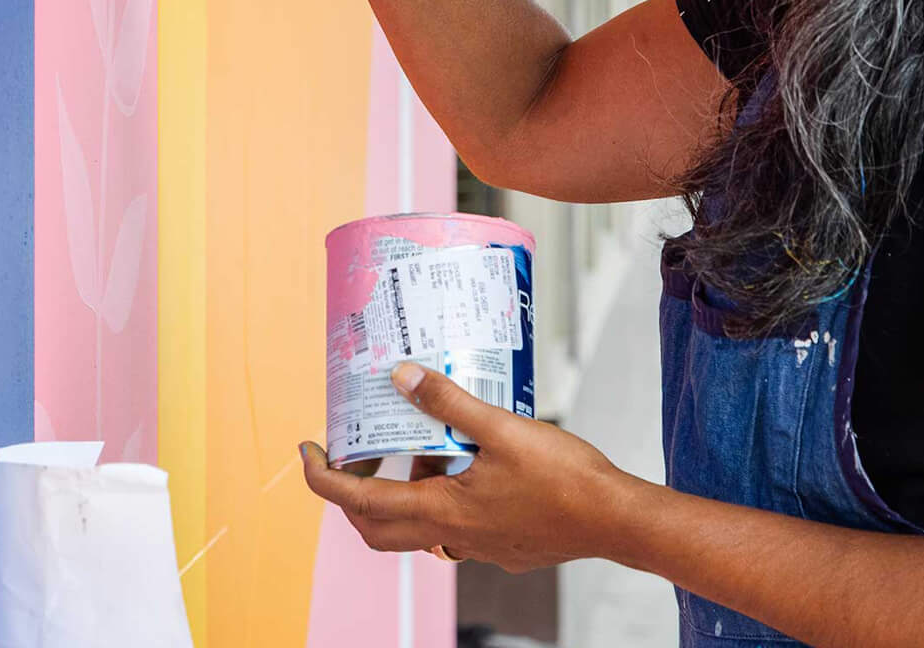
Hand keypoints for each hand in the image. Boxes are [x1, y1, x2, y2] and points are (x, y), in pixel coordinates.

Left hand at [299, 362, 638, 572]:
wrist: (616, 520)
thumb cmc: (566, 479)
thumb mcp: (502, 428)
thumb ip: (450, 402)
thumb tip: (402, 377)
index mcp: (443, 512)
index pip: (360, 504)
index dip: (322, 481)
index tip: (307, 453)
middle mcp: (452, 538)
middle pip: (378, 528)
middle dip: (350, 494)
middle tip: (344, 457)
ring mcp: (476, 546)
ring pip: (416, 527)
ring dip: (400, 491)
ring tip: (411, 444)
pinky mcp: (499, 544)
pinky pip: (452, 526)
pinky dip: (439, 496)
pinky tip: (463, 461)